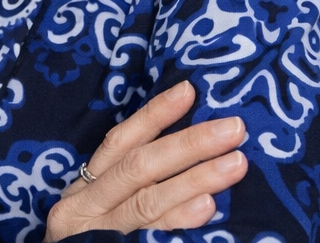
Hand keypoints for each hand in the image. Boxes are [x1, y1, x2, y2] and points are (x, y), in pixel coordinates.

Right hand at [43, 81, 247, 241]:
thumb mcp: (96, 212)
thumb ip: (126, 186)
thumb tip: (184, 151)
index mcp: (84, 187)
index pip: (120, 141)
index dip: (154, 115)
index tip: (189, 91)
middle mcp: (86, 205)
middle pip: (139, 167)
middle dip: (188, 144)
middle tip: (233, 129)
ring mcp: (100, 234)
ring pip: (147, 201)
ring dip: (195, 179)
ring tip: (235, 164)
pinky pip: (149, 237)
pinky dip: (179, 221)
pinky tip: (207, 209)